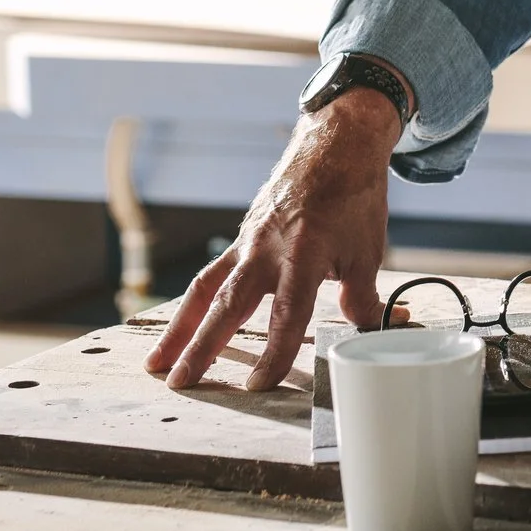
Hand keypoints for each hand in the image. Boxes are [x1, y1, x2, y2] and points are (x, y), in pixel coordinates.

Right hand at [144, 89, 401, 389]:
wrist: (335, 144)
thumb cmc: (354, 196)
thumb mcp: (368, 250)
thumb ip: (362, 298)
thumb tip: (373, 331)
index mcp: (304, 254)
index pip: (287, 315)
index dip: (273, 353)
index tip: (256, 385)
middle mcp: (267, 249)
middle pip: (228, 306)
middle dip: (202, 348)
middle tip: (180, 384)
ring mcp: (249, 241)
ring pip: (206, 289)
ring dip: (180, 328)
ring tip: (157, 361)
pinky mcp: (243, 236)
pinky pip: (213, 271)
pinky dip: (196, 300)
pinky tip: (182, 324)